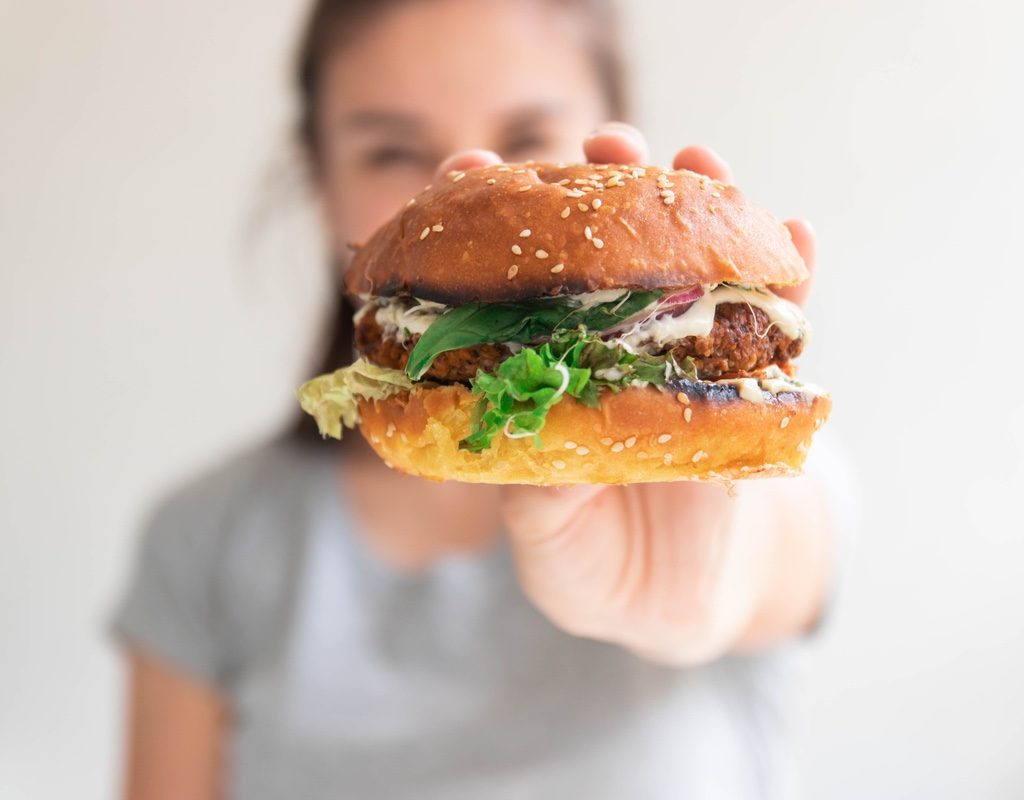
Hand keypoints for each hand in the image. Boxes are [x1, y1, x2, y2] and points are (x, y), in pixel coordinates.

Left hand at [436, 125, 827, 663]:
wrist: (676, 601)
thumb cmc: (592, 567)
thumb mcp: (550, 545)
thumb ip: (540, 500)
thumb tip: (546, 442)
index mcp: (545, 372)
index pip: (512, 283)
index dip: (491, 227)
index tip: (471, 174)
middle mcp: (612, 346)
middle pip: (608, 250)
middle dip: (604, 187)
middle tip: (600, 142)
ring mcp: (683, 355)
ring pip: (695, 264)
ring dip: (701, 203)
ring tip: (697, 160)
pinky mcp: (750, 382)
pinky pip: (779, 322)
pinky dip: (791, 276)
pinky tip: (795, 236)